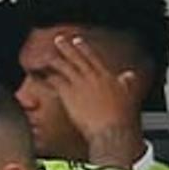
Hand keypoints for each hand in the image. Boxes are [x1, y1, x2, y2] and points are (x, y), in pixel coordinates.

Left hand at [45, 33, 142, 160]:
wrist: (110, 128)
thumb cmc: (120, 116)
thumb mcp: (127, 94)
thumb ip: (126, 82)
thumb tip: (129, 75)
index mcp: (106, 76)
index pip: (92, 58)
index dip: (83, 48)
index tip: (77, 40)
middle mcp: (92, 76)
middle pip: (77, 58)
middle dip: (66, 48)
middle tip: (58, 40)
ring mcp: (80, 84)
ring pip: (64, 67)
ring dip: (54, 60)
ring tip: (46, 56)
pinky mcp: (69, 93)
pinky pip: (54, 82)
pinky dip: (45, 78)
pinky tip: (39, 76)